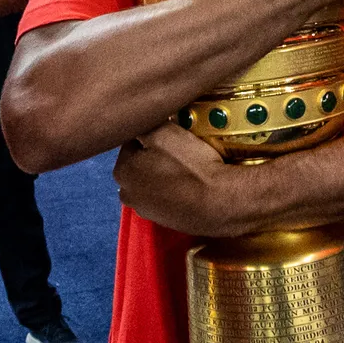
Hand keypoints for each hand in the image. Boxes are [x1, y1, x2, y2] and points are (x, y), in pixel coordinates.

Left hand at [113, 123, 268, 236]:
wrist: (222, 203)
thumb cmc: (191, 165)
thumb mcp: (165, 132)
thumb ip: (145, 123)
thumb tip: (140, 119)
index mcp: (122, 170)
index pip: (132, 143)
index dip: (153, 135)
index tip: (172, 134)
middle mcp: (127, 194)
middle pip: (141, 165)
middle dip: (155, 157)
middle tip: (181, 151)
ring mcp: (147, 212)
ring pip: (155, 182)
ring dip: (166, 175)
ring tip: (190, 169)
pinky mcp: (167, 223)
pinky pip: (169, 199)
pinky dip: (177, 192)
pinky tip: (193, 187)